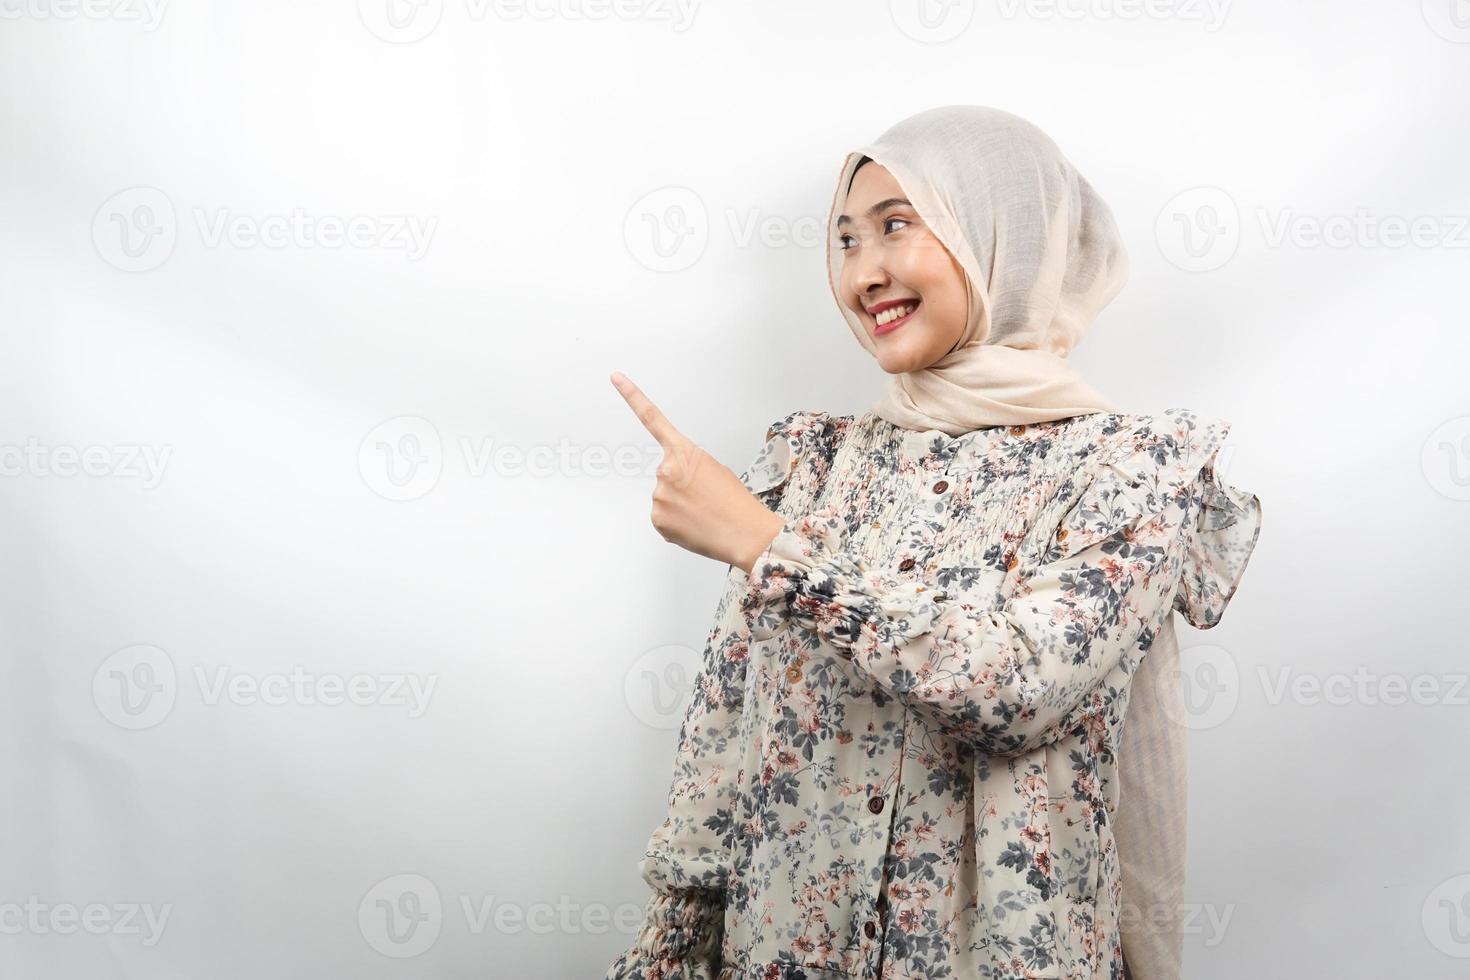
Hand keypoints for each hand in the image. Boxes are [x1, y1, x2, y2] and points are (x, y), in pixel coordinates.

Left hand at [611, 371, 784, 572]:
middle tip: (705, 498)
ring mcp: (659, 496)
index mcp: (684, 452)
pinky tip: (695, 525)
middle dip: (682, 485)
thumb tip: (676, 483)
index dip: (632, 396)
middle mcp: (666, 470)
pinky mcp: (657, 519)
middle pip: (667, 474)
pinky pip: (664, 518)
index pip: (652, 418)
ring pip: (665, 498)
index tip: (615, 377)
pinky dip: (677, 523)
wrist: (745, 534)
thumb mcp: (716, 470)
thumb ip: (689, 466)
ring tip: (703, 513)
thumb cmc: (736, 501)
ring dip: (681, 505)